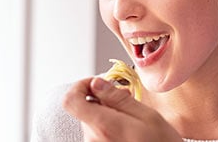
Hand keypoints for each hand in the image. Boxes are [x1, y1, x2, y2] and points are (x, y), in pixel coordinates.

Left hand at [62, 77, 181, 141]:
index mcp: (103, 126)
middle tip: (126, 98)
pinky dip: (109, 124)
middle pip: (83, 108)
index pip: (70, 100)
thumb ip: (118, 98)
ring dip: (107, 112)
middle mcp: (92, 139)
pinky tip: (128, 129)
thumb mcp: (147, 116)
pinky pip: (97, 131)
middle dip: (102, 98)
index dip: (80, 85)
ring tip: (131, 117)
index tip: (98, 82)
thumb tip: (97, 82)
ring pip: (91, 119)